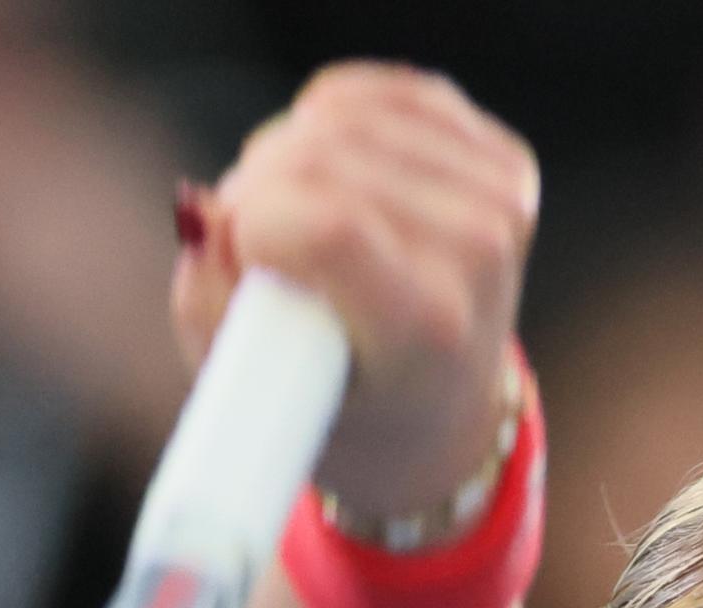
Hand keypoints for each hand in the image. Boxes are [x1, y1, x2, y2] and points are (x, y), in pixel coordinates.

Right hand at [170, 63, 539, 519]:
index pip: (329, 227)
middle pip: (325, 157)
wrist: (438, 415)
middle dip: (257, 186)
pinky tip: (326, 171)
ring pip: (342, 116)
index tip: (239, 258)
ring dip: (285, 154)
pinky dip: (328, 121)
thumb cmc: (339, 403)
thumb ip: (207, 309)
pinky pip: (377, 96)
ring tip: (285, 215)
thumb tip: (198, 210)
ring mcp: (501, 206)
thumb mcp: (257, 395)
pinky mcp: (504, 163)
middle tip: (250, 242)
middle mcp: (478, 261)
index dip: (255, 221)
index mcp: (427, 331)